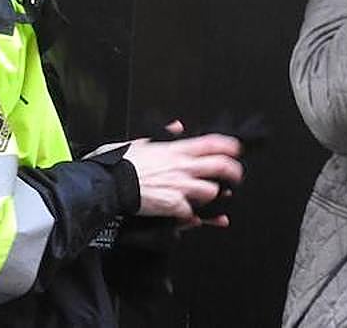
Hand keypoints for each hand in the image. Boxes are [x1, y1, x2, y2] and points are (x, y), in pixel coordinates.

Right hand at [122, 133, 243, 228]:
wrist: (110, 185)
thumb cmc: (121, 164)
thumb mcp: (142, 140)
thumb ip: (163, 134)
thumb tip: (176, 126)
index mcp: (175, 150)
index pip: (210, 143)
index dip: (228, 145)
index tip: (236, 149)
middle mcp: (182, 167)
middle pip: (219, 166)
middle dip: (234, 172)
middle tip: (236, 177)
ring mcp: (180, 187)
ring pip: (211, 191)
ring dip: (211, 196)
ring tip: (208, 198)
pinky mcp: (174, 206)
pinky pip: (192, 215)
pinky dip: (192, 218)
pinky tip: (192, 219)